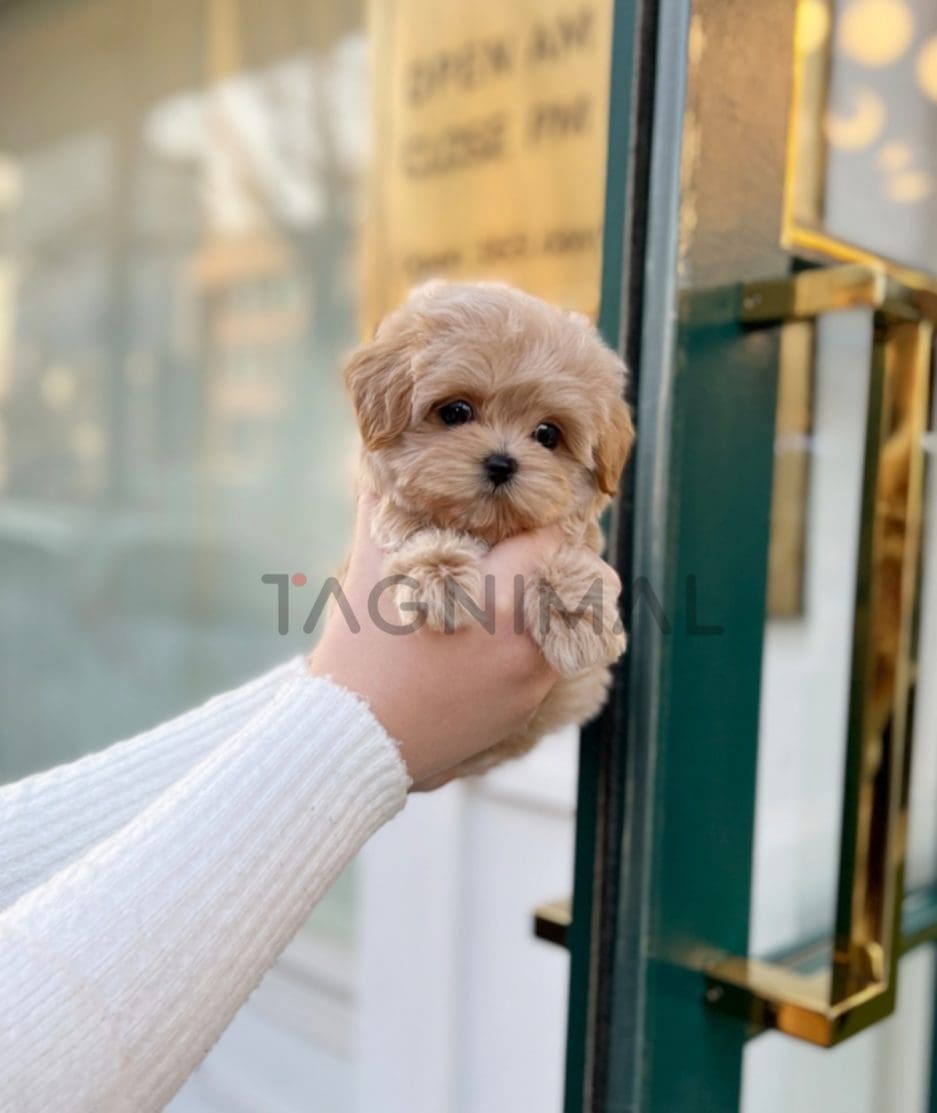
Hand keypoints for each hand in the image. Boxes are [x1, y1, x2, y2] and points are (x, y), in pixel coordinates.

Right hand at [309, 496, 563, 789]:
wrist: (351, 742)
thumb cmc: (359, 652)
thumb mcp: (371, 572)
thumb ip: (386, 511)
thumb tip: (381, 466)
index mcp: (504, 598)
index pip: (554, 538)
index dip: (537, 521)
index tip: (519, 518)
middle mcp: (532, 642)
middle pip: (582, 581)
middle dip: (553, 562)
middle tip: (519, 555)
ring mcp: (531, 684)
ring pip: (570, 626)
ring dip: (546, 604)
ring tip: (503, 597)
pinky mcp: (522, 714)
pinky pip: (545, 664)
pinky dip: (529, 646)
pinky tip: (487, 644)